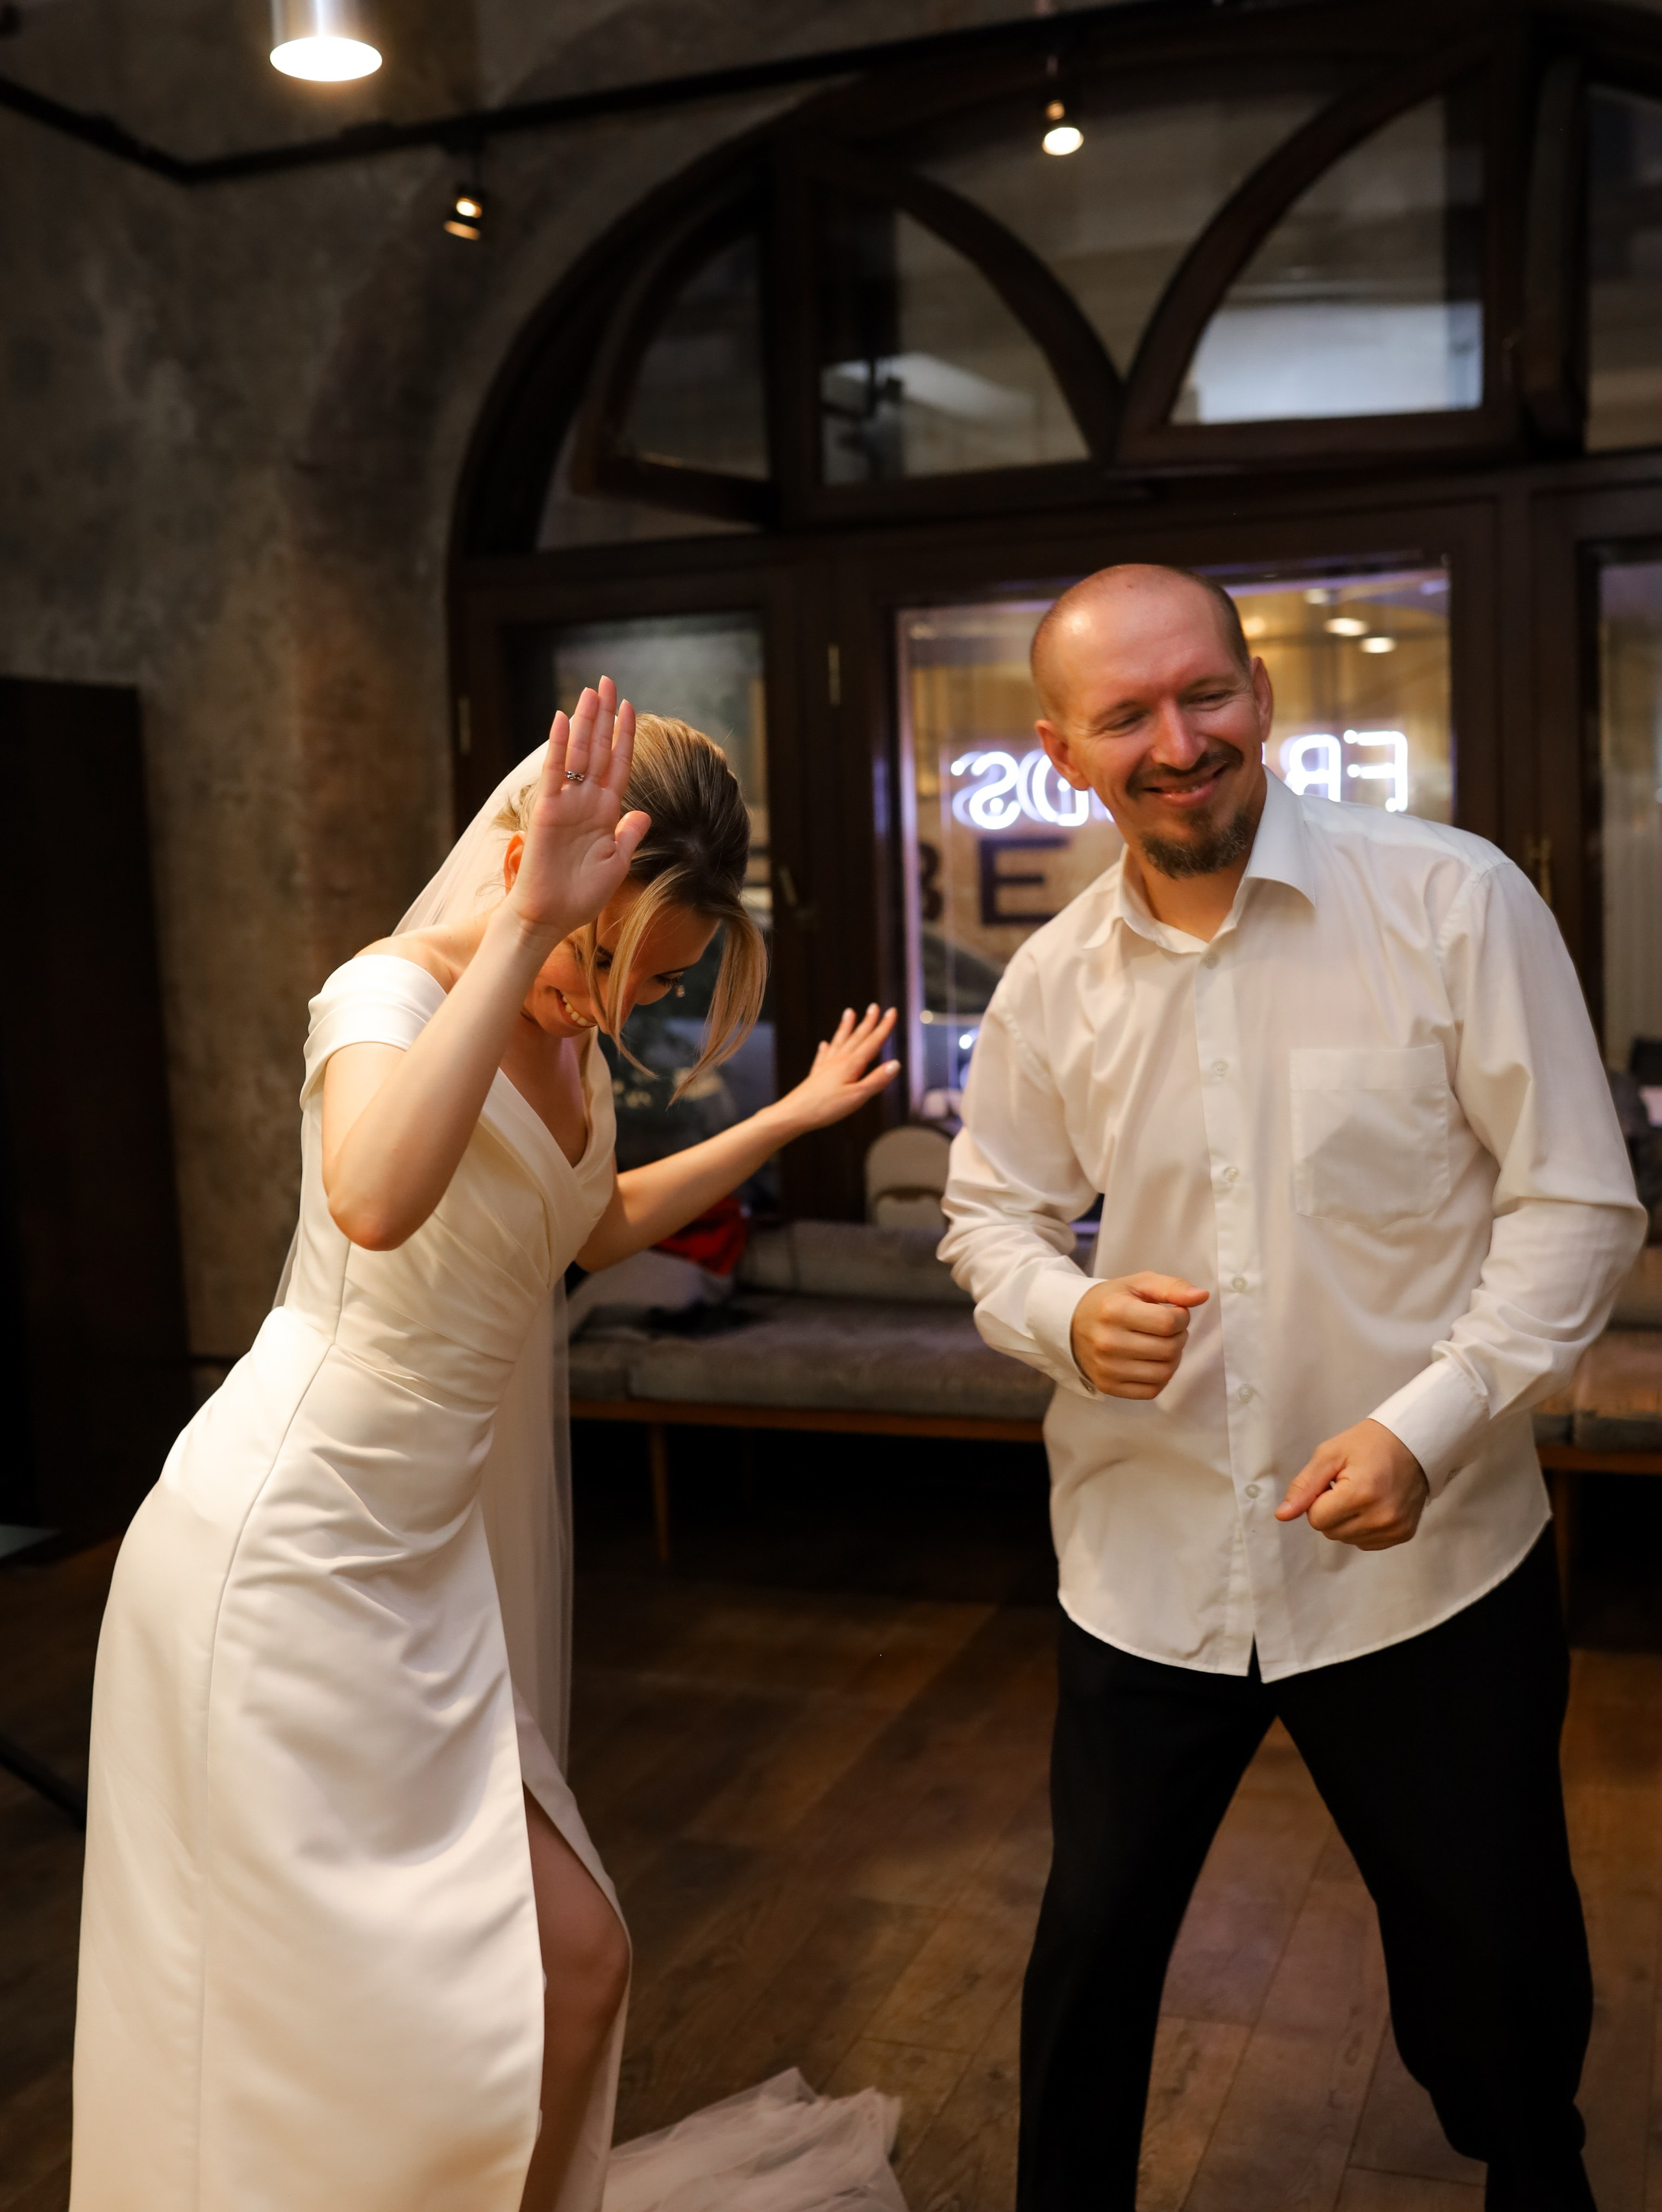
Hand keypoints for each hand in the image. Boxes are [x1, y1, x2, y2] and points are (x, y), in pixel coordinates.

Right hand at [507, 679, 650, 938]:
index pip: (619, 765)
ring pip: (578, 753)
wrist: (551, 917)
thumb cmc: (581, 897)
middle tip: (607, 682)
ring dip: (586, 721)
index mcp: (606, 813)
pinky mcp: (547, 810)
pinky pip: (554, 772)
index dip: (625, 736)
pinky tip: (562, 719)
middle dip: (604, 716)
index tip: (631, 707)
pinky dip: (558, 746)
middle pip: (599, 750)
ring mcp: (566, 804)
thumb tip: (644, 813)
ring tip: (592, 690)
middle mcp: (586, 802)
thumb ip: (629, 836)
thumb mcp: (616, 864)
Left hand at [774, 1004, 900, 1134]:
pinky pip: (823, 1056)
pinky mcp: (816, 1075)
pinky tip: (824, 1044)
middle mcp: (839, 1061)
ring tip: (849, 1013)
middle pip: (856, 1037)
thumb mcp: (857, 1097)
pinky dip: (826, 1048)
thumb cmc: (826, 1108)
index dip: (884, 1027)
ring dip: (846, 1027)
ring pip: (839, 1042)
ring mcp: (826, 1067)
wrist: (795, 1114)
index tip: (892, 1011)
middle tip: (874, 1006)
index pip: (872, 1042)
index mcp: (852, 1065)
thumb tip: (896, 1064)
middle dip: (867, 1022)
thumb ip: (876, 1080)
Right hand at [1069, 1273, 1208, 1397]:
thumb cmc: (1111, 1302)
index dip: (1181, 1317)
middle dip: (1178, 1337)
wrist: (1071, 1324)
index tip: (1173, 1312)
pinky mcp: (1108, 1386)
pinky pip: (1152, 1390)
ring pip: (1164, 1372)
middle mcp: (1108, 1342)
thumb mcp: (1139, 1284)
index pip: (1169, 1322)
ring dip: (1172, 1358)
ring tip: (1161, 1344)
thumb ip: (1172, 1287)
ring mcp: (1107, 1368)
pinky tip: (1151, 1361)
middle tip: (1168, 1329)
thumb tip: (1201, 1297)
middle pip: (1169, 1348)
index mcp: (1115, 1311)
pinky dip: (1159, 1377)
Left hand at [1275, 1419, 1427, 1549]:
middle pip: (1329, 1532)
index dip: (1317, 1499)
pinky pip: (1365, 1543)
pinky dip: (1362, 1527)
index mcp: (1361, 1494)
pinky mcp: (1403, 1535)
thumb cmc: (1369, 1444)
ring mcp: (1395, 1529)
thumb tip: (1282, 1515)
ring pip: (1346, 1539)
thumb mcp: (1329, 1455)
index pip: (1316, 1519)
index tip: (1333, 1481)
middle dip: (1330, 1510)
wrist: (1414, 1443)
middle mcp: (1381, 1517)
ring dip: (1346, 1520)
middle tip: (1348, 1484)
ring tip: (1362, 1492)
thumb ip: (1303, 1487)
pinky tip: (1373, 1504)